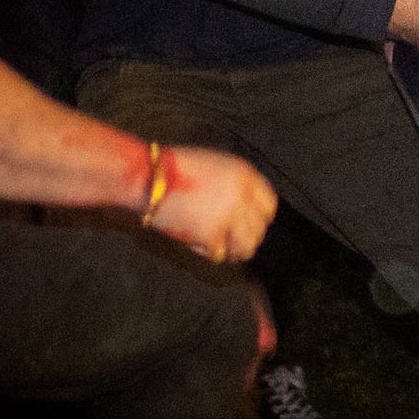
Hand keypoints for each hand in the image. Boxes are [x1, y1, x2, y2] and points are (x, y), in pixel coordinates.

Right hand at [148, 143, 277, 263]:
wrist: (149, 177)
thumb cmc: (173, 169)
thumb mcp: (215, 165)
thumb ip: (233, 185)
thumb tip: (243, 207)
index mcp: (245, 175)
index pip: (269, 205)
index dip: (259, 218)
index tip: (250, 224)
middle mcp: (242, 196)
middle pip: (259, 229)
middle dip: (246, 236)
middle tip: (232, 241)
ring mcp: (228, 216)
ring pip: (246, 246)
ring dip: (233, 250)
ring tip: (220, 248)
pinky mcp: (211, 233)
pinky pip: (217, 253)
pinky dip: (206, 251)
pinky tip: (196, 244)